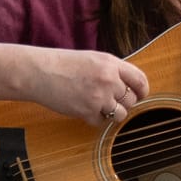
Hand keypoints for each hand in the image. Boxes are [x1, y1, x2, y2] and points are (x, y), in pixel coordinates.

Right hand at [29, 49, 149, 126]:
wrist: (39, 72)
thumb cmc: (62, 64)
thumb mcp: (92, 59)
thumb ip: (111, 70)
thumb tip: (127, 86)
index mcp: (111, 63)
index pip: (140, 80)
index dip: (141, 91)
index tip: (138, 95)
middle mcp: (108, 80)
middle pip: (131, 100)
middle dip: (123, 103)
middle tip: (109, 101)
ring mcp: (99, 97)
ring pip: (120, 114)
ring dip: (111, 113)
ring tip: (97, 105)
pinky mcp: (87, 111)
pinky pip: (101, 122)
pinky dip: (94, 119)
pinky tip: (83, 108)